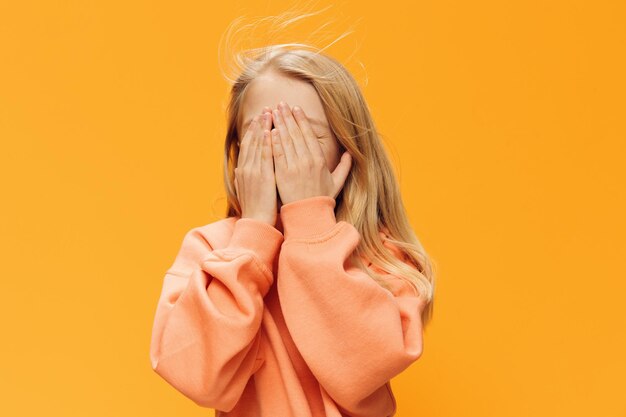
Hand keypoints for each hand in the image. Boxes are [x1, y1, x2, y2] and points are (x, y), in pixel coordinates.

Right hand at [234, 107, 277, 224]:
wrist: (256, 223)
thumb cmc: (257, 209)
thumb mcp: (249, 190)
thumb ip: (249, 177)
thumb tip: (246, 169)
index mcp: (244, 171)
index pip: (249, 146)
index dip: (254, 131)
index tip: (260, 118)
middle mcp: (246, 168)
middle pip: (252, 141)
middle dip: (258, 124)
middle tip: (265, 109)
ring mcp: (252, 172)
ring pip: (257, 145)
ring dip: (262, 127)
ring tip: (268, 113)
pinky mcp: (261, 176)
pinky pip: (263, 156)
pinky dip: (265, 142)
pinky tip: (269, 130)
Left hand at [270, 101, 351, 204]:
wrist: (308, 216)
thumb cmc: (322, 200)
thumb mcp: (336, 183)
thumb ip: (344, 167)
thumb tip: (350, 154)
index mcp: (319, 160)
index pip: (308, 134)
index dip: (301, 120)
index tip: (295, 109)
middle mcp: (307, 160)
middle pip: (295, 133)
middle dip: (287, 116)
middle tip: (281, 104)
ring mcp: (294, 167)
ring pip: (285, 140)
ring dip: (278, 124)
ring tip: (272, 112)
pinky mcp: (282, 174)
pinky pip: (277, 153)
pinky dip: (272, 140)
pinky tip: (268, 130)